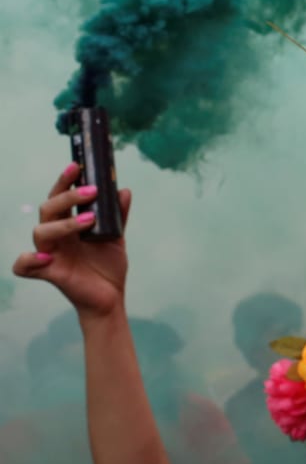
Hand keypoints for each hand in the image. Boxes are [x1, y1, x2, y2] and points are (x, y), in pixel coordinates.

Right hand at [13, 163, 133, 318]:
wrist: (110, 297)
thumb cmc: (107, 266)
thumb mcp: (115, 238)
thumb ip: (117, 215)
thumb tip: (124, 190)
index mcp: (68, 225)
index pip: (60, 198)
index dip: (64, 181)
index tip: (77, 166)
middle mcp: (55, 237)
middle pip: (48, 210)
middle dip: (67, 197)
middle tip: (91, 191)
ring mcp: (49, 253)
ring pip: (40, 232)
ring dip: (63, 223)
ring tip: (89, 220)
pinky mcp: (48, 273)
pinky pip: (23, 265)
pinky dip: (29, 260)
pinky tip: (46, 257)